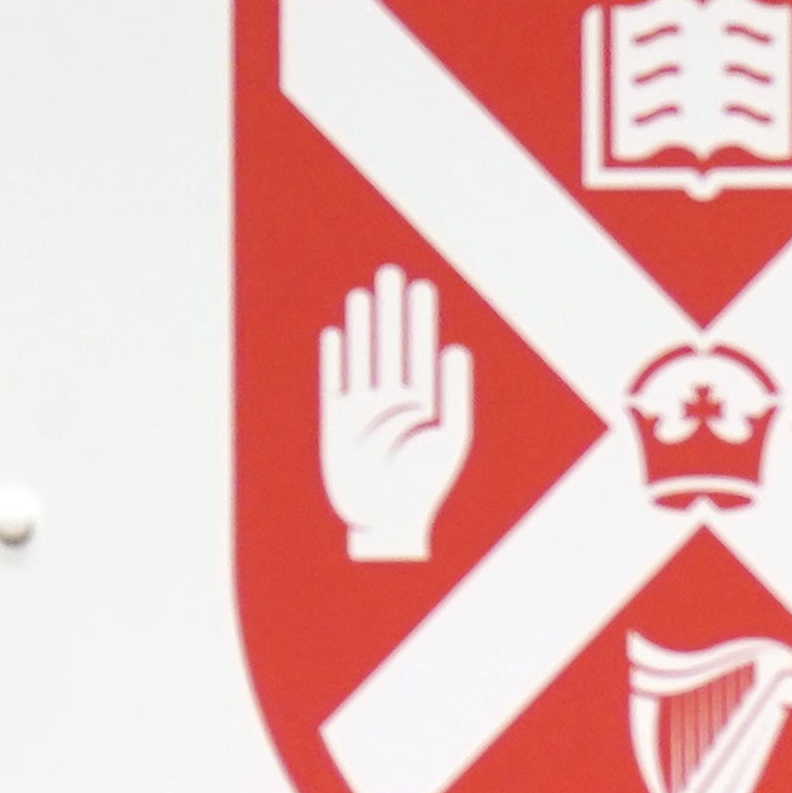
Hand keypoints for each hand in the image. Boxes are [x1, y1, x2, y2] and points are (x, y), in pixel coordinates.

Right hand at [321, 264, 475, 563]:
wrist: (387, 521)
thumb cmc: (424, 485)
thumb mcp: (450, 438)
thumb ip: (456, 392)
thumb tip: (456, 348)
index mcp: (423, 403)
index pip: (420, 349)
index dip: (419, 318)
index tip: (421, 285)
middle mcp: (392, 400)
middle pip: (390, 344)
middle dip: (391, 310)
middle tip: (391, 272)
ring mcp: (363, 408)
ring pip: (363, 356)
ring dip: (364, 326)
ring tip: (365, 294)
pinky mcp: (337, 422)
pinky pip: (335, 381)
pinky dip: (336, 358)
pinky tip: (338, 334)